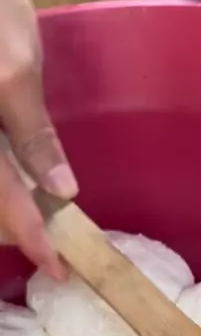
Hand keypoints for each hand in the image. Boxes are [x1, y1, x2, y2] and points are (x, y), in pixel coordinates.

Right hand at [0, 0, 77, 278]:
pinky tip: (15, 193)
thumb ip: (33, 134)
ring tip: (31, 225)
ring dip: (5, 214)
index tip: (57, 268)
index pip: (3, 203)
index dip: (30, 240)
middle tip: (48, 247)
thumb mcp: (14, 66)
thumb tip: (60, 192)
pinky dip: (2, 192)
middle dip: (12, 231)